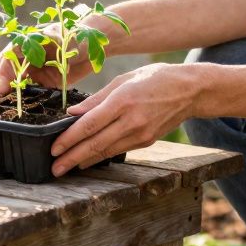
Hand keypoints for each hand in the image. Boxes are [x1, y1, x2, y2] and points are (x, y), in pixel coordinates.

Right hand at [0, 27, 94, 95]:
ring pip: (18, 82)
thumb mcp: (63, 37)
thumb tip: (36, 60)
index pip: (8, 56)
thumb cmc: (80, 32)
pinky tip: (19, 110)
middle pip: (8, 70)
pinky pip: (34, 92)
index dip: (1, 72)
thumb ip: (48, 47)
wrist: (100, 41)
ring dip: (9, 93)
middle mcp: (29, 55)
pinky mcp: (48, 82)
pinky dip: (25, 100)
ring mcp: (38, 69)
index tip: (0, 89)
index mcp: (28, 41)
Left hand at [50, 62, 197, 176]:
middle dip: (72, 157)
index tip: (54, 148)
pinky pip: (118, 150)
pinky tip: (87, 160)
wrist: (190, 91)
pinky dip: (101, 156)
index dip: (69, 138)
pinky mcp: (147, 141)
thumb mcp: (124, 79)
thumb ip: (97, 98)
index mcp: (123, 100)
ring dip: (84, 160)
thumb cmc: (154, 78)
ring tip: (65, 167)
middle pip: (95, 143)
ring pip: (106, 151)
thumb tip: (72, 112)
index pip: (90, 125)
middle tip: (55, 168)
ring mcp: (141, 134)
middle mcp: (132, 120)